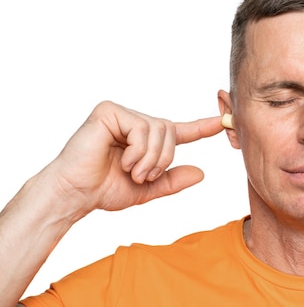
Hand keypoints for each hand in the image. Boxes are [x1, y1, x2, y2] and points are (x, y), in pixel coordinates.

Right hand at [45, 101, 223, 218]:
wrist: (76, 194)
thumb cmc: (105, 190)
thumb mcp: (147, 189)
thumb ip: (172, 181)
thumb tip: (201, 173)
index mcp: (146, 140)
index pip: (180, 131)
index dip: (202, 127)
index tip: (224, 122)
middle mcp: (136, 122)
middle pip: (171, 131)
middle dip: (163, 160)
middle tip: (142, 176)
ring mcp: (122, 114)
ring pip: (160, 130)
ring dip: (150, 159)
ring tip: (131, 171)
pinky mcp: (109, 111)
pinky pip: (142, 128)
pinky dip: (137, 151)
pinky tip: (122, 160)